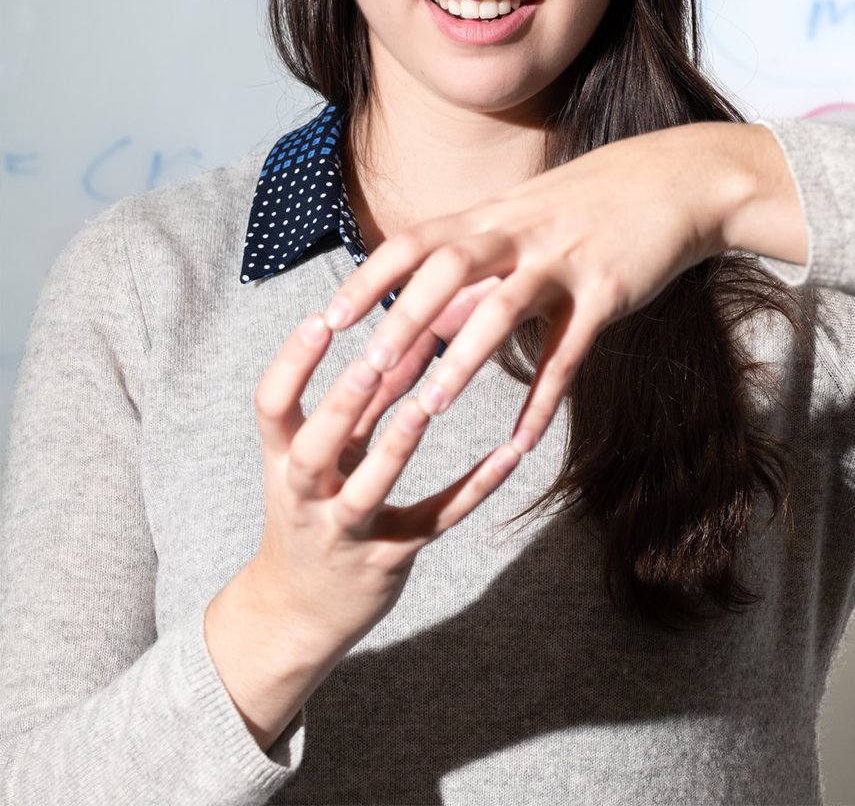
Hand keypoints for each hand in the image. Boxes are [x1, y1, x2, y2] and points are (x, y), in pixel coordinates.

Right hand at [246, 308, 520, 655]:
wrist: (297, 611)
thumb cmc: (314, 511)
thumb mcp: (325, 456)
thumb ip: (362, 402)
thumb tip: (403, 336)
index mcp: (282, 463)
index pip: (271, 407)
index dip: (292, 364)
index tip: (320, 318)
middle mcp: (306, 499)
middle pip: (312, 450)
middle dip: (339, 406)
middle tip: (370, 359)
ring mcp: (346, 533)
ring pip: (368, 492)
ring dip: (395, 450)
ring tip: (424, 408)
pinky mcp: (390, 557)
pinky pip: (435, 519)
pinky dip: (473, 487)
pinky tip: (509, 455)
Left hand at [320, 123, 805, 454]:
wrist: (680, 179)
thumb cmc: (594, 202)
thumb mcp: (526, 222)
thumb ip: (474, 271)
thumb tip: (425, 324)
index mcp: (492, 215)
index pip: (414, 241)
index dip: (367, 278)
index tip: (327, 319)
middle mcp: (519, 232)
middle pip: (446, 269)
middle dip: (402, 319)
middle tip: (365, 372)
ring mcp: (565, 260)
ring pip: (502, 309)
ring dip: (462, 361)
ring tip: (428, 409)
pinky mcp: (608, 292)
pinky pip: (570, 352)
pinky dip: (543, 399)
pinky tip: (520, 443)